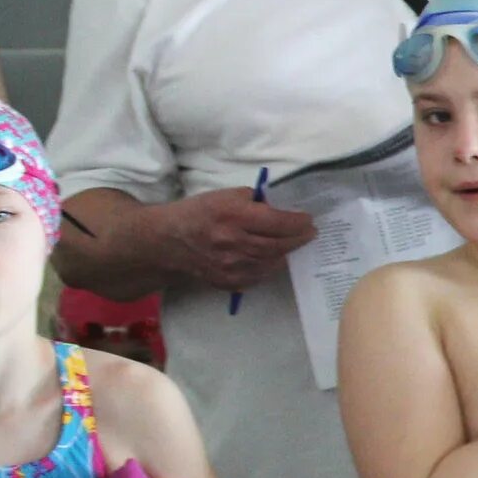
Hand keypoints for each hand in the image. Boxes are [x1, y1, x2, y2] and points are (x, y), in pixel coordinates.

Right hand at [162, 185, 317, 291]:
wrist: (167, 241)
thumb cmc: (199, 213)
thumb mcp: (225, 196)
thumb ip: (254, 201)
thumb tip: (281, 208)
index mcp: (232, 216)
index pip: (277, 221)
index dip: (298, 222)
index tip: (309, 220)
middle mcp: (233, 242)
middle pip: (278, 244)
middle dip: (299, 238)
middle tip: (310, 233)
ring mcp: (231, 266)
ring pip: (272, 262)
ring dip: (287, 252)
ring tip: (294, 243)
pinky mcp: (228, 281)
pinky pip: (260, 275)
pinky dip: (271, 266)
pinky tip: (275, 257)